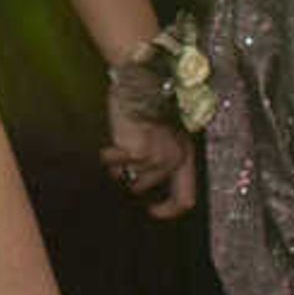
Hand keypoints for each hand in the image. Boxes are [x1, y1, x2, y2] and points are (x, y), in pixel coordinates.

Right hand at [101, 103, 196, 218]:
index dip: (168, 210)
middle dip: (129, 179)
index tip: (153, 210)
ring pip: (128, 177)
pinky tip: (113, 138)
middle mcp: (175, 159)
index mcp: (185, 154)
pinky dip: (108, 155)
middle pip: (145, 187)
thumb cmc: (144, 107)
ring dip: (119, 164)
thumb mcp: (161, 137)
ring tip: (120, 141)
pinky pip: (114, 165)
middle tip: (121, 166)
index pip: (185, 198)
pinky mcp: (138, 152)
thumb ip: (161, 160)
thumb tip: (142, 185)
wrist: (136, 83)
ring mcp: (157, 157)